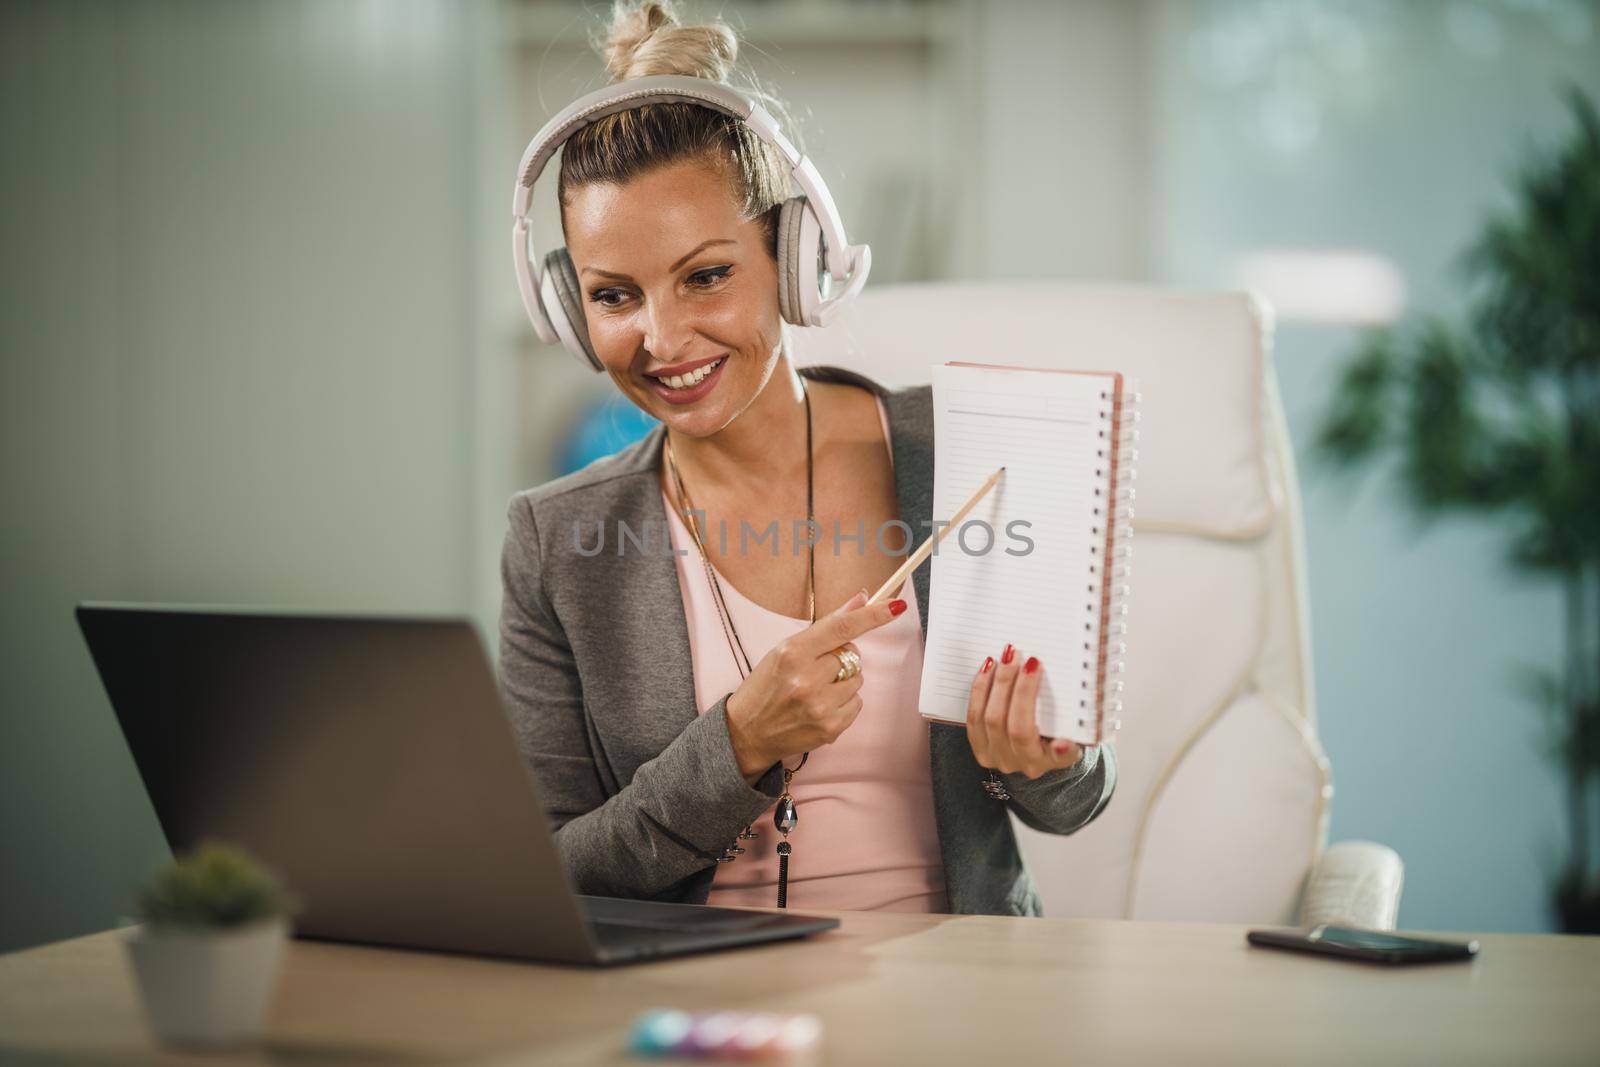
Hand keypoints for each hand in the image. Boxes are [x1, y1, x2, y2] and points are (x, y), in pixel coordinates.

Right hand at [725, 589, 907, 779]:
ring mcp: (819, 706)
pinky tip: (820, 707)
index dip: (873, 615)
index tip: (896, 605)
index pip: (841, 627)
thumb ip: (826, 626)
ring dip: (844, 681)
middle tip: (816, 669)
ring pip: (858, 680)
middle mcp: (806, 679)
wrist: (746, 733)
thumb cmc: (766, 686)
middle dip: (842, 657)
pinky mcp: (830, 728)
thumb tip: (861, 599)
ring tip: (816, 690)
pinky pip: (857, 704)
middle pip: (852, 654)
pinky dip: (844, 703)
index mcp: (792, 652)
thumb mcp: (784, 650)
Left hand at [966, 645, 1085, 780]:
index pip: (1059, 756)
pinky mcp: (980, 749)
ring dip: (997, 684)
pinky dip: (980, 690)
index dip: (1062, 751)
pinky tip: (988, 669)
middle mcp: (1027, 764)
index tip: (1064, 743)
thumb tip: (1074, 704)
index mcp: (1055, 760)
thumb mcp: (1071, 722)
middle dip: (1020, 689)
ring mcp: (1000, 758)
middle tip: (1025, 660)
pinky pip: (974, 718)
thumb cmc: (1054, 725)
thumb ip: (1072, 715)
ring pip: (991, 720)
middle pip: (1017, 728)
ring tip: (1006, 659)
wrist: (1032, 743)